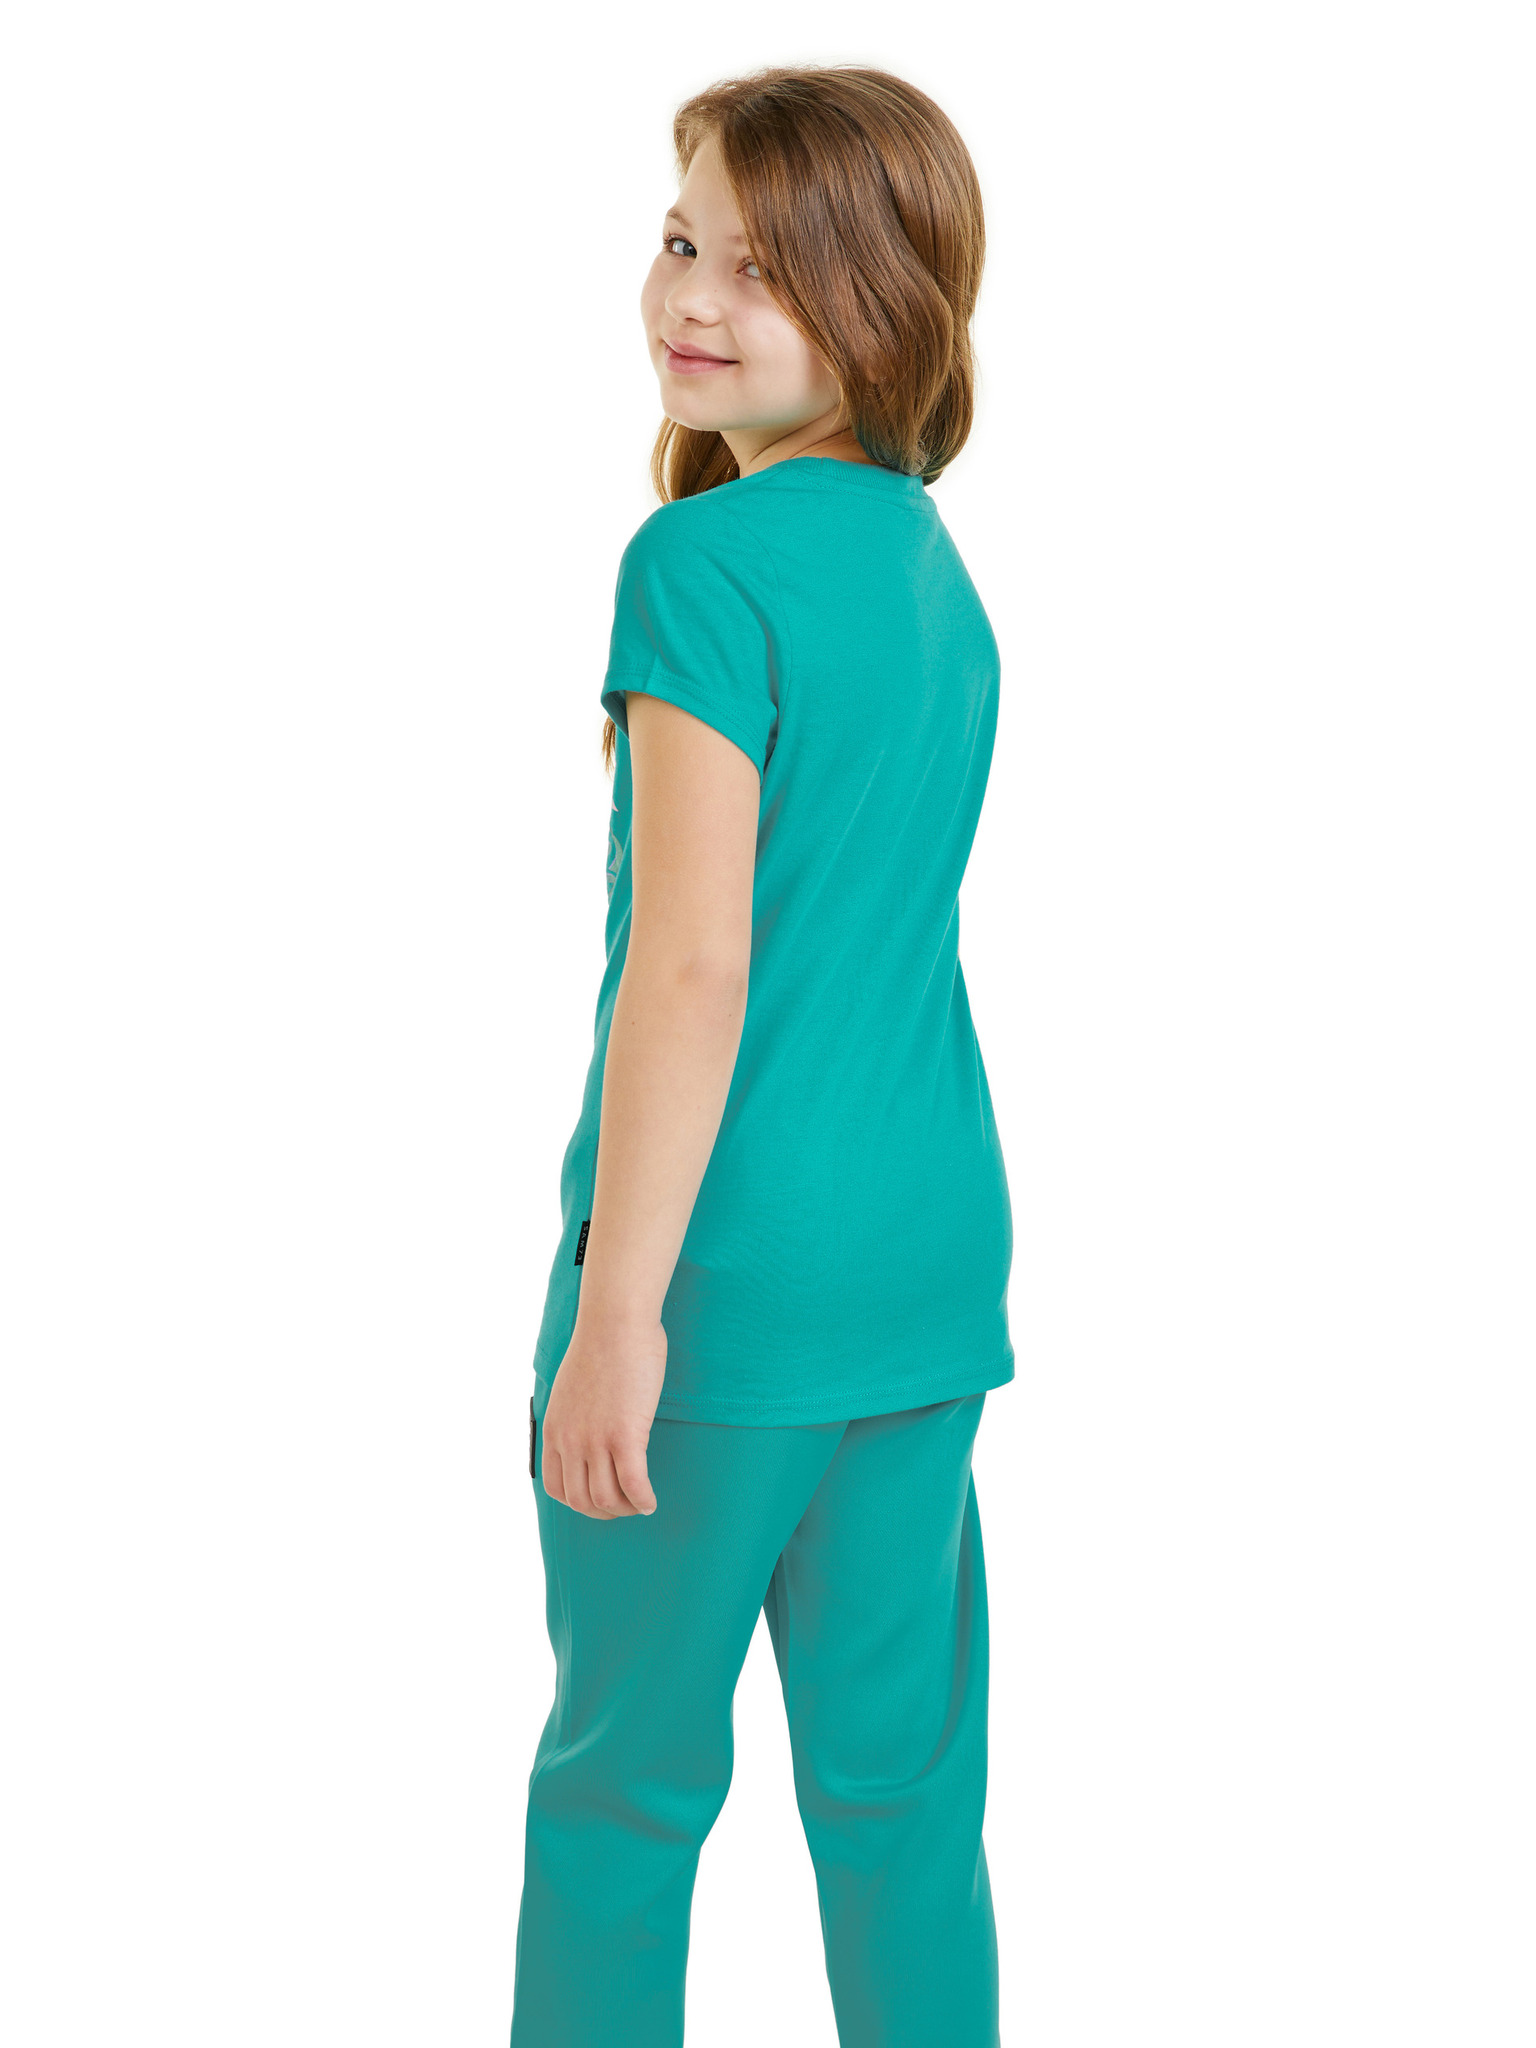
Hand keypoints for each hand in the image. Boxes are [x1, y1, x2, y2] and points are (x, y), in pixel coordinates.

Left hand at [541, 1317, 665, 1517]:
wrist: (615, 1322)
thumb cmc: (602, 1345)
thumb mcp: (571, 1387)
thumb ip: (574, 1415)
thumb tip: (589, 1428)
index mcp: (555, 1429)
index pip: (556, 1488)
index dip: (580, 1503)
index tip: (601, 1498)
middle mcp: (570, 1440)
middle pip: (581, 1501)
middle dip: (605, 1513)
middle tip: (626, 1506)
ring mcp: (595, 1440)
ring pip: (607, 1500)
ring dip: (627, 1509)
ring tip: (641, 1502)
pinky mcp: (624, 1435)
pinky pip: (634, 1486)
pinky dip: (644, 1500)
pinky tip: (652, 1499)